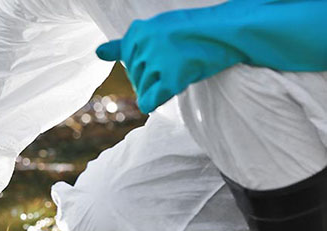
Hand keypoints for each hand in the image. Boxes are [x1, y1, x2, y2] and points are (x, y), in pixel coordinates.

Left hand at [96, 9, 242, 113]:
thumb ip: (127, 44)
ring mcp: (157, 61)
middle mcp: (144, 44)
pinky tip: (174, 87)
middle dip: (154, 76)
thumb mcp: (156, 30)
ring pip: (142, 91)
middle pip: (135, 78)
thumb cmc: (192, 31)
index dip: (149, 63)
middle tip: (179, 60)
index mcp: (137, 31)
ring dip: (160, 87)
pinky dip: (157, 101)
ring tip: (183, 67)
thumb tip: (97, 53)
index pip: (128, 62)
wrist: (230, 30)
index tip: (169, 51)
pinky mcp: (172, 78)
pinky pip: (150, 102)